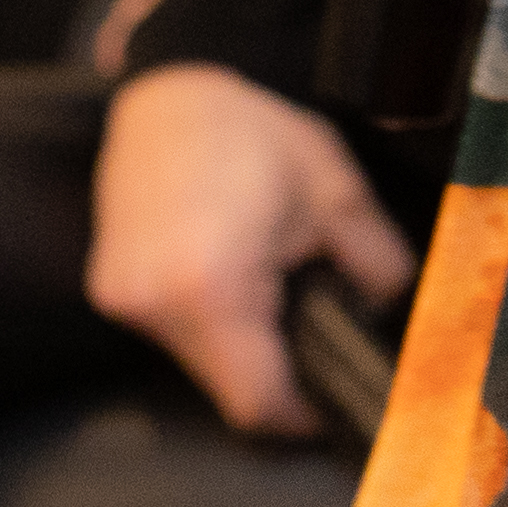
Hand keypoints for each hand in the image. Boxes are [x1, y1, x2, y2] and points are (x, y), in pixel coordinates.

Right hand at [88, 62, 412, 436]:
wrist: (168, 92)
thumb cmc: (251, 131)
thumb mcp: (336, 193)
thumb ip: (378, 267)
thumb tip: (398, 320)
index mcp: (213, 286)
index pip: (260, 402)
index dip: (304, 414)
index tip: (335, 399)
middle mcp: (155, 303)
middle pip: (228, 389)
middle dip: (276, 375)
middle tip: (313, 332)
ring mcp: (122, 297)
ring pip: (198, 366)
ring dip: (240, 348)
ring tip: (271, 290)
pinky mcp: (109, 288)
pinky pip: (172, 334)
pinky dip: (208, 322)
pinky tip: (233, 276)